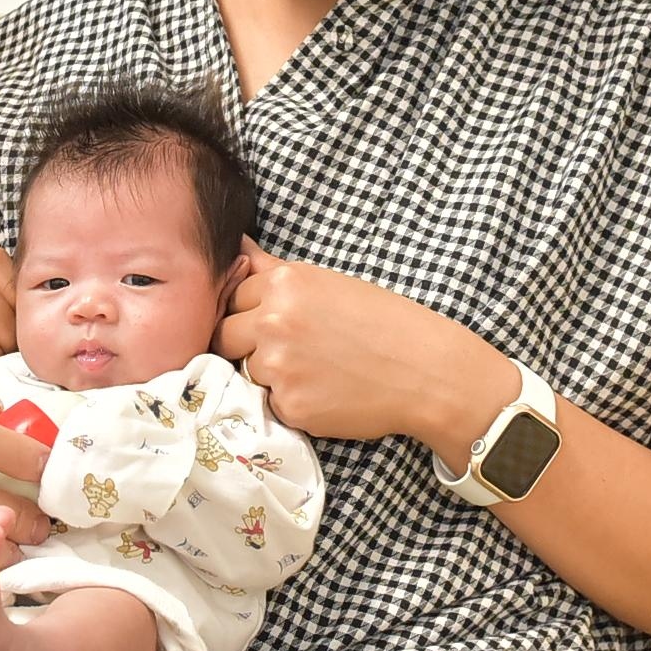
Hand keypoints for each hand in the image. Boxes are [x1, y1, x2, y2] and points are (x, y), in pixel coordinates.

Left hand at [220, 243, 507, 445]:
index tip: (279, 323)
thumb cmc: (383, 322)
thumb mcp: (327, 283)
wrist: (425, 371)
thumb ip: (272, 270)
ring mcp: (278, 366)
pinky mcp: (288, 406)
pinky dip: (292, 401)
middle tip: (291, 350)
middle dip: (247, 344)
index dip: (252, 312)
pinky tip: (326, 392)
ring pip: (247, 372)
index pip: (232, 297)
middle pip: (224, 336)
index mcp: (283, 284)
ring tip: (316, 370)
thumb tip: (234, 244)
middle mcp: (273, 321)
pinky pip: (270, 403)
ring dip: (270, 375)